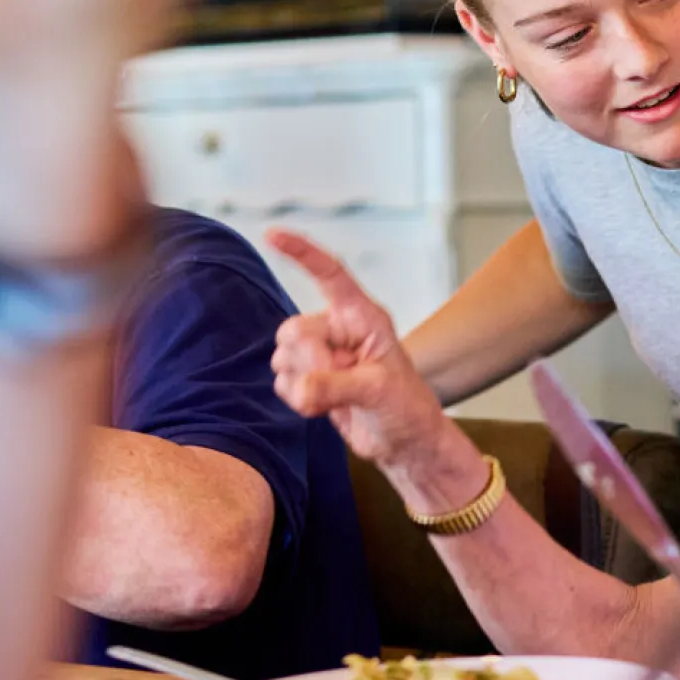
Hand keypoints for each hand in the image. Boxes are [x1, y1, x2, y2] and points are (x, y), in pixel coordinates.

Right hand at [264, 229, 463, 472]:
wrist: (404, 444)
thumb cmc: (407, 409)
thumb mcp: (378, 391)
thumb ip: (335, 385)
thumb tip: (299, 388)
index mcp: (362, 317)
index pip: (329, 273)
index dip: (301, 252)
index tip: (272, 234)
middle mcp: (339, 330)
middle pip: (293, 329)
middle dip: (307, 361)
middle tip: (336, 384)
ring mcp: (323, 355)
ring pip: (283, 356)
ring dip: (300, 382)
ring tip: (335, 398)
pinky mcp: (310, 379)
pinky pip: (282, 380)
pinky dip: (295, 397)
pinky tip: (322, 408)